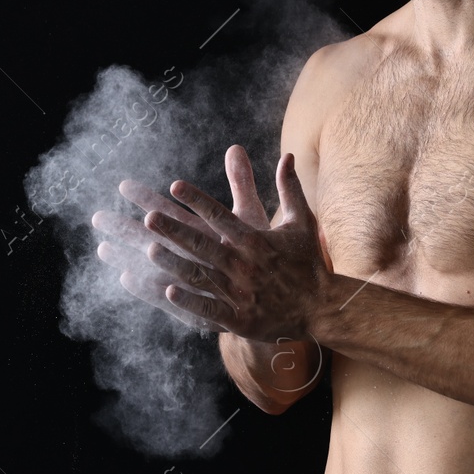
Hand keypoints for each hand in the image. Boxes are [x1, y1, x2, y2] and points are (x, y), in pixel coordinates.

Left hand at [112, 145, 328, 341]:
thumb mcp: (303, 222)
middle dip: (174, 230)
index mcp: (256, 240)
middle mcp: (245, 264)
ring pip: (202, 275)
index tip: (175, 185)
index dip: (197, 200)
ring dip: (174, 263)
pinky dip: (190, 302)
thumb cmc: (309, 263)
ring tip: (148, 250)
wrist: (324, 309)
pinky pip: (211, 309)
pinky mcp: (242, 318)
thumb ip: (290, 188)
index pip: (221, 215)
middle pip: (204, 244)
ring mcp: (242, 292)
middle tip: (149, 217)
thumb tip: (287, 155)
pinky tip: (168, 292)